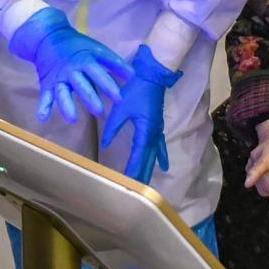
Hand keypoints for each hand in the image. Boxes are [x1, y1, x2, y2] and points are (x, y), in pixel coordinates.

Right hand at [8, 8, 132, 122]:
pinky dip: (43, 106)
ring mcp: (58, 77)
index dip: (109, 85)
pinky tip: (43, 118)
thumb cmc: (78, 46)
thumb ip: (113, 63)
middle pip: (81, 85)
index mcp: (85, 60)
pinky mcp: (47, 83)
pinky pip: (45, 95)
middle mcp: (72, 70)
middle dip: (90, 98)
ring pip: (62, 92)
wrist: (48, 37)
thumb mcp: (97, 49)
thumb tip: (133, 76)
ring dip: (67, 105)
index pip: (98, 73)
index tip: (119, 98)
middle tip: (99, 111)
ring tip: (72, 119)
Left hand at [100, 46, 180, 183]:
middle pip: (147, 160)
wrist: (152, 76)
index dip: (132, 170)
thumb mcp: (120, 109)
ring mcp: (157, 131)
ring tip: (146, 186)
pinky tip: (163, 167)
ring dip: (149, 169)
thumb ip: (112, 128)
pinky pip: (160, 147)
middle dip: (141, 175)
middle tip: (136, 193)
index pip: (137, 156)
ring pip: (153, 156)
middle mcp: (154, 134)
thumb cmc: (136, 90)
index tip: (127, 183)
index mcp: (145, 131)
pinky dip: (160, 157)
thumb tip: (105, 144)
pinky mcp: (157, 127)